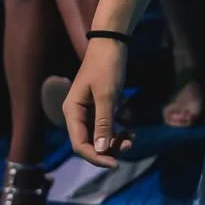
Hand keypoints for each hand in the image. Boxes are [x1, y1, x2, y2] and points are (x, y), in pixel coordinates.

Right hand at [63, 36, 134, 166]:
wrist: (112, 42)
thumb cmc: (107, 66)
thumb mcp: (107, 95)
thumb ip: (103, 124)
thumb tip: (101, 150)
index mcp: (72, 112)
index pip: (79, 144)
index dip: (96, 157)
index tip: (116, 163)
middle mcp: (76, 114)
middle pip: (88, 143)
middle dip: (107, 150)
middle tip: (129, 147)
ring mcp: (87, 111)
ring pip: (98, 137)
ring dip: (114, 142)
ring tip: (132, 140)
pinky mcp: (99, 107)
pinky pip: (105, 127)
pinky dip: (117, 132)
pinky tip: (130, 132)